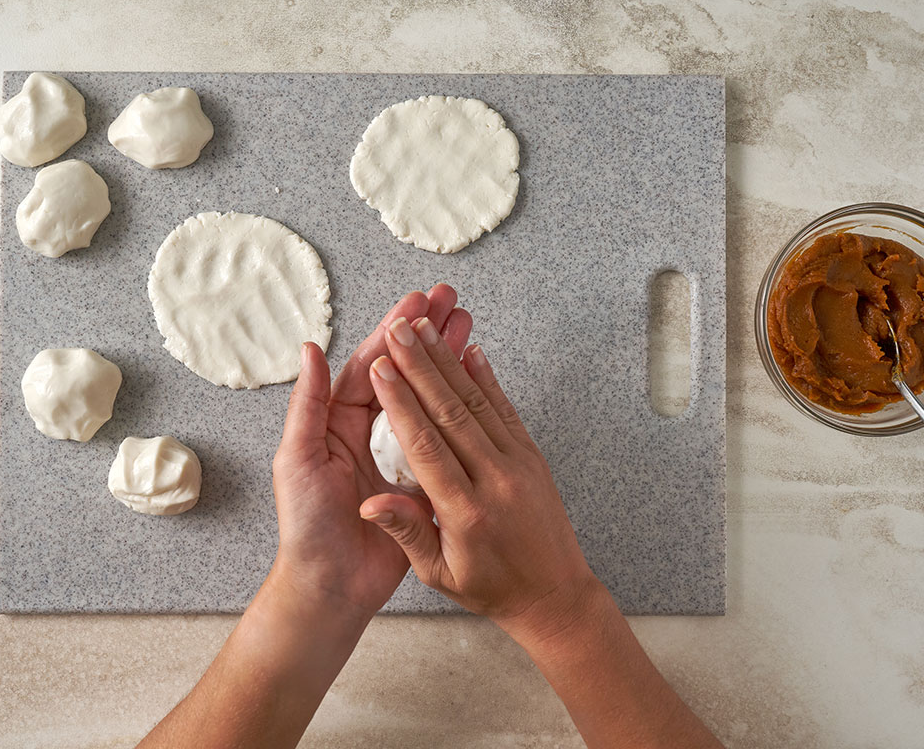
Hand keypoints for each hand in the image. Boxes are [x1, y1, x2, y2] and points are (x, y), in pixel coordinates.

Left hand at [269, 286, 472, 621]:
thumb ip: (308, 404)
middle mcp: (367, 432)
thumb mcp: (298, 459)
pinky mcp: (420, 480)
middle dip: (424, 335)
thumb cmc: (305, 527)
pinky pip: (441, 437)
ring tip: (468, 324)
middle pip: (401, 372)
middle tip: (451, 299)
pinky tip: (474, 382)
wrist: (331, 587)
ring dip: (444, 360)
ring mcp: (395, 455)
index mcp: (337, 422)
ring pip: (425, 397)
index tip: (417, 303)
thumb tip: (311, 348)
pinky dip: (457, 408)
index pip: (370, 366)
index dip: (393, 334)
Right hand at [359, 316, 597, 637]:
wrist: (554, 595)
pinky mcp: (533, 457)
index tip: (381, 369)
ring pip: (477, 403)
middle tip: (399, 328)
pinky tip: (471, 352)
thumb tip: (369, 503)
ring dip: (449, 362)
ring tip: (426, 328)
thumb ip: (406, 532)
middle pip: (451, 412)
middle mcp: (495, 481)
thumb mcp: (439, 574)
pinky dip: (487, 379)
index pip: (426, 446)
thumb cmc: (491, 589)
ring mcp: (519, 465)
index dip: (401, 403)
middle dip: (421, 366)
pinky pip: (506, 410)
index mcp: (466, 512)